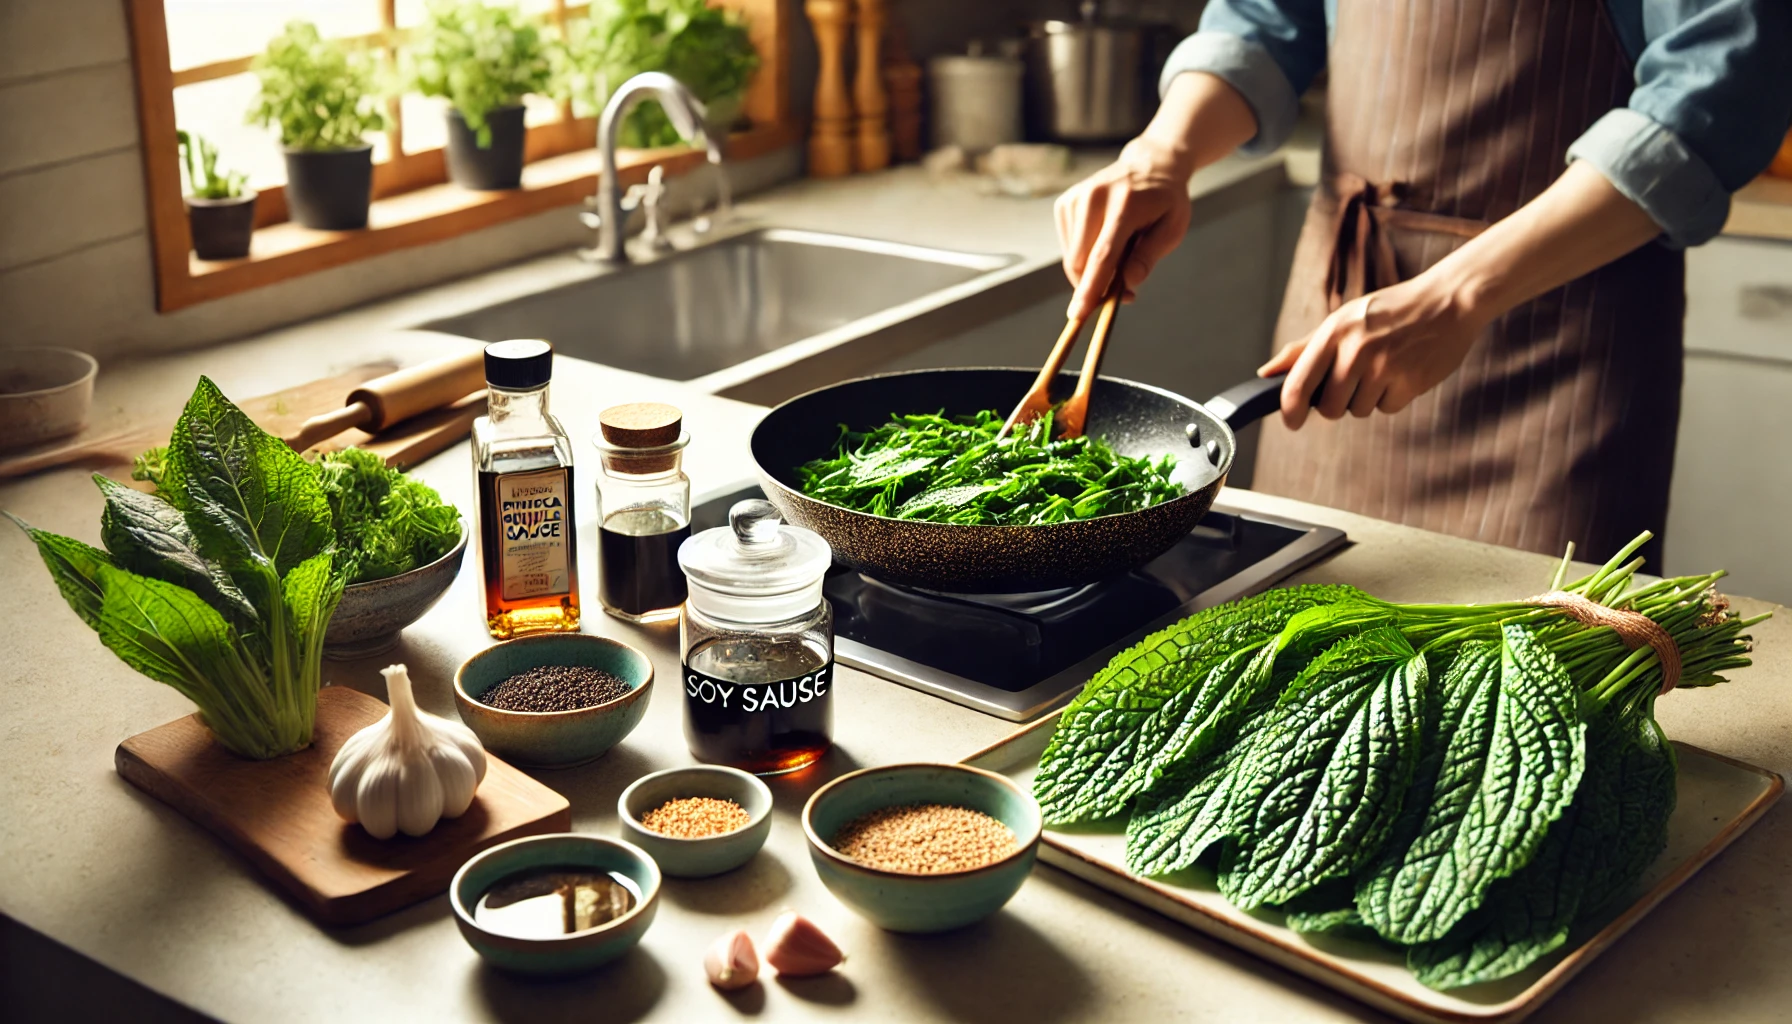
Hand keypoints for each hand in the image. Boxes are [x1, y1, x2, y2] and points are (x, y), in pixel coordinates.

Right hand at [1054, 137, 1193, 321]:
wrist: (1149, 164)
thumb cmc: (1165, 201)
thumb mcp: (1173, 228)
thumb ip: (1149, 256)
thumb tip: (1129, 284)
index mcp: (1125, 205)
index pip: (1103, 255)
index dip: (1091, 288)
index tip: (1078, 314)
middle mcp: (1094, 198)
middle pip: (1081, 261)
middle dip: (1094, 286)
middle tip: (1120, 291)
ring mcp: (1075, 198)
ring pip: (1072, 258)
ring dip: (1091, 270)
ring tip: (1119, 253)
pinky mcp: (1064, 203)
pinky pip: (1068, 247)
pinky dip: (1083, 255)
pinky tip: (1104, 239)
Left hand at [1258, 270, 1486, 429]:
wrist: (1448, 301)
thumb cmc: (1389, 311)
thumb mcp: (1344, 319)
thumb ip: (1304, 349)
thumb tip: (1266, 374)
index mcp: (1334, 333)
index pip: (1298, 385)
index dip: (1290, 411)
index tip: (1292, 422)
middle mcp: (1356, 351)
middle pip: (1329, 408)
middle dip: (1335, 405)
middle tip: (1352, 382)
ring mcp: (1384, 367)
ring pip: (1359, 410)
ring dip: (1366, 398)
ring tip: (1383, 368)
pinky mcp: (1411, 382)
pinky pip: (1387, 408)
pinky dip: (1392, 397)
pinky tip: (1402, 371)